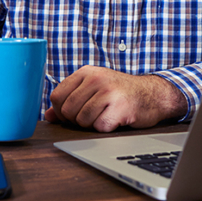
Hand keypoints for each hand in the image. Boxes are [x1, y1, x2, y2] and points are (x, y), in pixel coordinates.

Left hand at [44, 65, 186, 131]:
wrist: (153, 94)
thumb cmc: (120, 93)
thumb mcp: (93, 90)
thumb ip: (70, 100)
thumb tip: (48, 116)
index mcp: (86, 72)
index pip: (56, 96)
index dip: (60, 112)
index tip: (72, 115)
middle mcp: (96, 79)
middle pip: (67, 110)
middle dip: (76, 121)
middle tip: (91, 117)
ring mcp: (108, 92)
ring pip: (82, 120)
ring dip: (91, 125)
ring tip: (104, 117)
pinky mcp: (120, 107)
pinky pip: (99, 126)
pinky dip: (105, 128)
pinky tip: (114, 120)